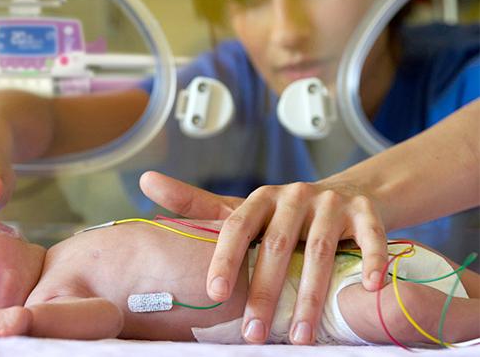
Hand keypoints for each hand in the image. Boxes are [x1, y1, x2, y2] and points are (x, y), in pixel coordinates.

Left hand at [139, 171, 387, 344]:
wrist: (346, 196)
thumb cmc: (281, 214)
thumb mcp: (239, 209)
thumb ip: (193, 203)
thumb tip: (144, 181)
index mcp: (259, 199)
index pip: (235, 228)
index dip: (224, 259)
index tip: (213, 294)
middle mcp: (294, 196)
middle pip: (276, 248)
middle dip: (265, 294)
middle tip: (253, 334)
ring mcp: (332, 203)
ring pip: (320, 253)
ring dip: (310, 298)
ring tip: (300, 337)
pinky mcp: (367, 213)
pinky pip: (372, 238)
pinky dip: (373, 262)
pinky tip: (370, 289)